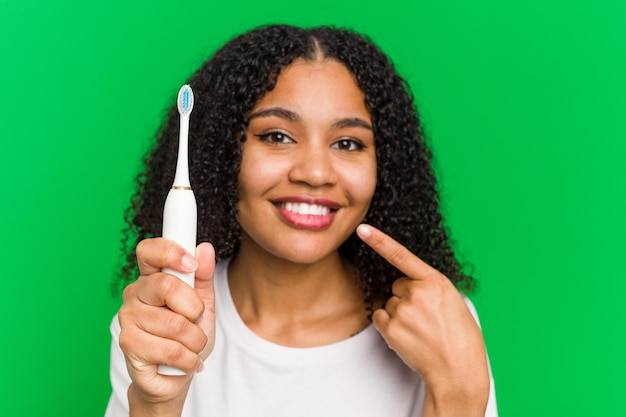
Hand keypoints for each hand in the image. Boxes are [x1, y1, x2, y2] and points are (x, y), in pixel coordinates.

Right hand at [117, 238, 215, 415]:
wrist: (176, 376)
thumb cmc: (187, 336)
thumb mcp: (202, 303)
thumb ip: (203, 276)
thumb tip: (205, 249)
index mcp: (151, 278)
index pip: (149, 251)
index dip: (170, 252)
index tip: (191, 264)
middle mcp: (134, 294)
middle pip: (166, 286)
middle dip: (194, 308)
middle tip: (196, 320)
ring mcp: (128, 320)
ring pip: (175, 324)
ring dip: (195, 340)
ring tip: (191, 346)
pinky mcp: (129, 346)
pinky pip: (172, 350)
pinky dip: (189, 358)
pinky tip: (183, 360)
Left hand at [356, 224, 488, 415]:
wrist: (457, 370)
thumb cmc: (460, 338)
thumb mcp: (454, 302)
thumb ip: (432, 288)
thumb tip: (412, 285)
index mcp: (436, 282)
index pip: (402, 255)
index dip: (380, 240)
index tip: (363, 229)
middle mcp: (417, 292)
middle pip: (397, 286)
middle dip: (407, 298)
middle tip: (426, 318)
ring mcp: (402, 311)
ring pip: (389, 303)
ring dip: (399, 314)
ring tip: (421, 330)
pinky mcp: (391, 328)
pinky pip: (380, 318)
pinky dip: (389, 326)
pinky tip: (408, 336)